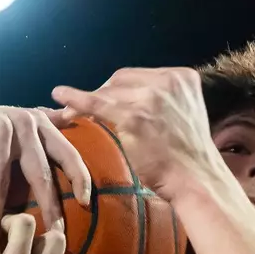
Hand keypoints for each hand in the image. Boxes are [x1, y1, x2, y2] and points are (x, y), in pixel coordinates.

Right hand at [0, 104, 91, 230]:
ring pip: (2, 181)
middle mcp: (22, 121)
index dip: (80, 178)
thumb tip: (71, 115)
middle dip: (48, 205)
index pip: (67, 153)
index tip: (87, 204)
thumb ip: (42, 121)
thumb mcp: (15, 126)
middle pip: (40, 172)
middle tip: (54, 231)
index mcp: (39, 121)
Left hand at [52, 68, 220, 199]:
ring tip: (68, 113)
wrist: (195, 178)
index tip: (102, 100)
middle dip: (100, 93)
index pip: (138, 76)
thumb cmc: (185, 156)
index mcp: (182, 77)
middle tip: (80, 110)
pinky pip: (96, 103)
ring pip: (107, 92)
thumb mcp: (181, 115)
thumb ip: (161, 103)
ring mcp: (151, 97)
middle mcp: (168, 81)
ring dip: (85, 101)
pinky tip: (59, 96)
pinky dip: (75, 99)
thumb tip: (130, 102)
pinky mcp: (134, 116)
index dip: (115, 89)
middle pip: (121, 79)